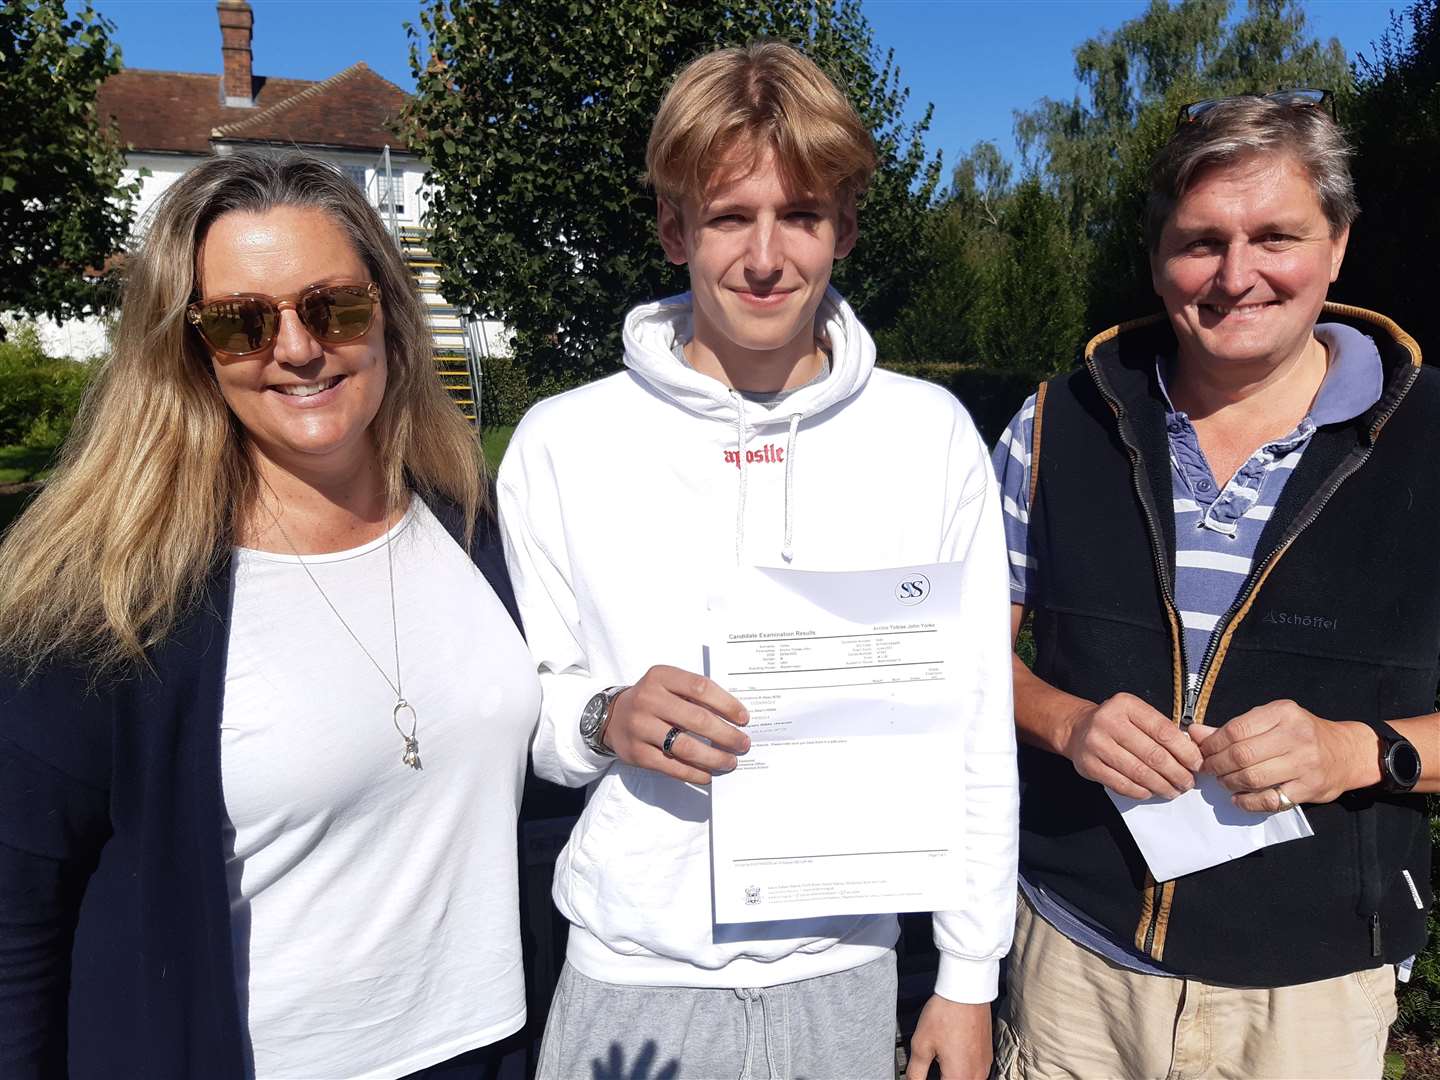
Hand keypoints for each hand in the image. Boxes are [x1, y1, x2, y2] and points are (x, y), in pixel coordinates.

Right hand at [603, 665, 748, 783]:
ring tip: (729, 762)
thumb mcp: (668, 685)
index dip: (727, 704)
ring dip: (714, 757)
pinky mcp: (636, 753)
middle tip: (743, 744)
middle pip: (697, 719)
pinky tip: (708, 775)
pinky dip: (694, 773)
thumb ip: (695, 695)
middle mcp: (648, 699)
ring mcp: (640, 727)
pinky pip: (671, 766)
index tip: (744, 718)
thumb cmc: (653, 700)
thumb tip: (734, 718)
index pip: (700, 688)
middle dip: (726, 735)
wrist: (611, 716)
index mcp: (660, 677)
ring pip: (686, 747)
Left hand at [906, 996, 990, 1079]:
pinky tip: (952, 1060)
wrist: (967, 991)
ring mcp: (984, 1065)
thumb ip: (915, 1071)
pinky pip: (976, 1073)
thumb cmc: (947, 1013)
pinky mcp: (987, 1055)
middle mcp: (976, 1075)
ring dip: (954, 1077)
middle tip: (932, 1072)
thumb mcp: (921, 1044)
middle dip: (944, 1079)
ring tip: (941, 1068)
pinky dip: (963, 1072)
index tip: (922, 1078)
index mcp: (959, 1077)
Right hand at [1062, 692, 1201, 799]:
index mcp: (1126, 705)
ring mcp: (1096, 744)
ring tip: (1173, 790)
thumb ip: (1161, 729)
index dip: (1185, 751)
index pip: (1163, 731)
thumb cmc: (1116, 722)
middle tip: (1187, 782)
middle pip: (1153, 754)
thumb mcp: (1137, 714)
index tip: (1197, 764)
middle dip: (1176, 773)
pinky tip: (1150, 791)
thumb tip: (1191, 755)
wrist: (1077, 728)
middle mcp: (1109, 722)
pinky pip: (1122, 784)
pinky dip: (1141, 791)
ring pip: (1139, 772)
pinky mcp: (1089, 765)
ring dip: (1161, 786)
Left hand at [1191, 702, 1378, 810]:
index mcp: (1283, 713)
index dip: (1211, 744)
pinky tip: (1238, 798)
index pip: (1235, 729)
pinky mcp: (1309, 788)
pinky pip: (1269, 800)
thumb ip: (1234, 728)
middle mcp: (1295, 736)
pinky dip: (1247, 802)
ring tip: (1224, 781)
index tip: (1202, 752)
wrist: (1348, 752)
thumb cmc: (1303, 734)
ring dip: (1229, 782)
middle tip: (1209, 770)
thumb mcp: (1272, 721)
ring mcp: (1304, 764)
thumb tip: (1194, 733)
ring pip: (1252, 777)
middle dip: (1216, 765)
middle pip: (1241, 754)